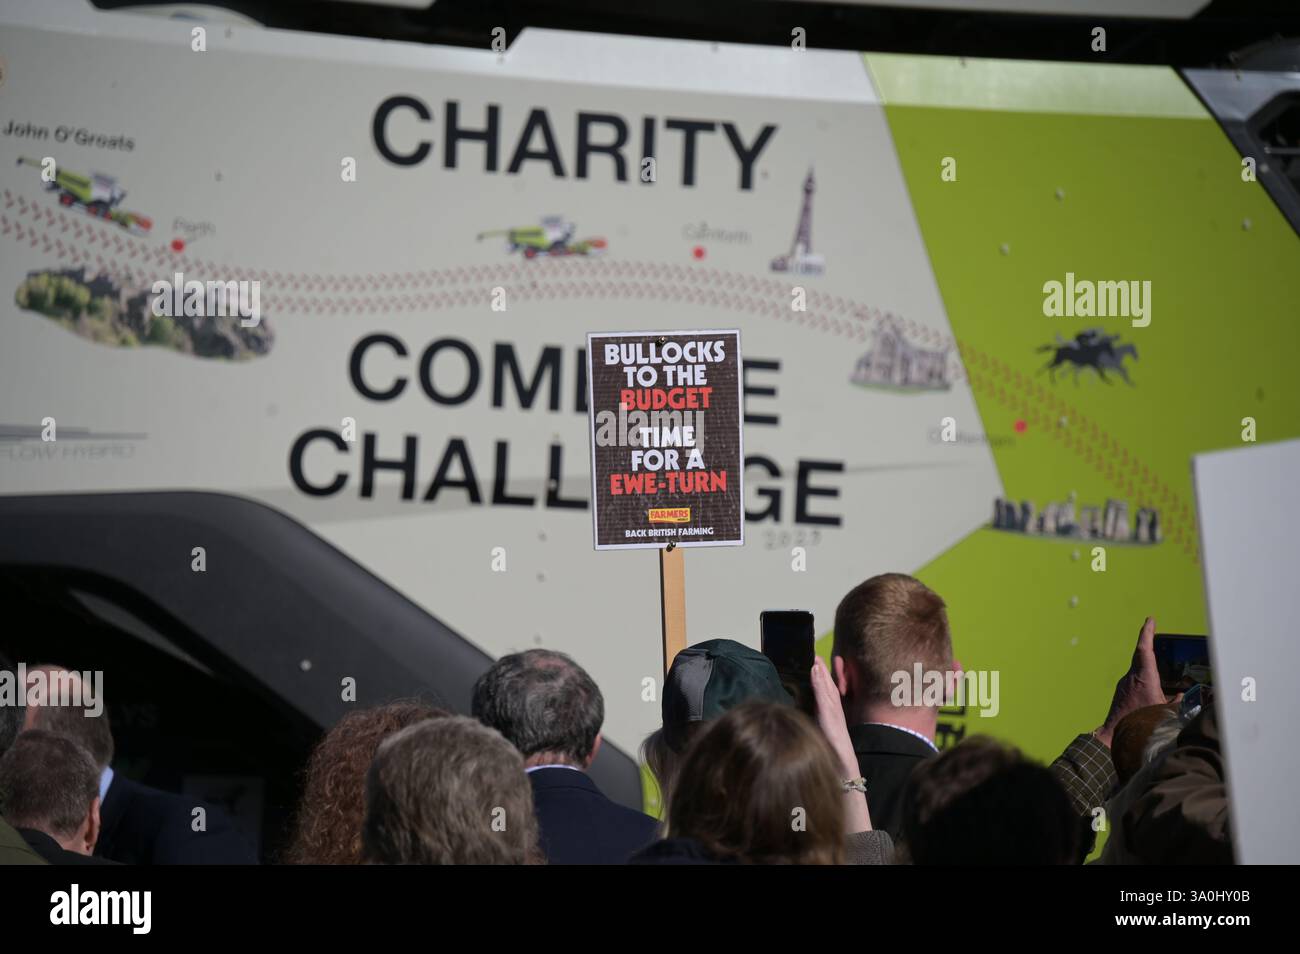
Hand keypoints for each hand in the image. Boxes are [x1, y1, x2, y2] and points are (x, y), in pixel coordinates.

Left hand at [812, 656, 856, 775]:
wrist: (843, 770)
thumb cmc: (831, 755)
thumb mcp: (822, 736)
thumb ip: (818, 726)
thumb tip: (807, 719)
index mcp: (832, 717)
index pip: (828, 694)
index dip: (823, 680)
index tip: (817, 666)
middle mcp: (836, 714)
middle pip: (830, 689)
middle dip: (823, 673)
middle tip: (817, 657)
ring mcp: (835, 716)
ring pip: (828, 692)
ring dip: (822, 676)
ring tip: (816, 662)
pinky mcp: (831, 721)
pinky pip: (826, 700)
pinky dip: (821, 687)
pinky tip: (817, 677)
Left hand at [1095, 616, 1171, 747]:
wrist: (1114, 735)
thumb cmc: (1140, 724)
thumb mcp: (1165, 712)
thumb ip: (1176, 702)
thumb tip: (1183, 696)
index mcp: (1143, 677)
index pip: (1144, 649)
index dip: (1147, 633)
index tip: (1150, 620)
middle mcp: (1132, 677)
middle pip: (1141, 655)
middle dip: (1149, 641)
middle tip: (1154, 629)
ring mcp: (1125, 684)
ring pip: (1139, 667)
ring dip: (1148, 661)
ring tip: (1160, 658)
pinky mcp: (1123, 691)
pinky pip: (1136, 678)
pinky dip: (1145, 675)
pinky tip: (1153, 684)